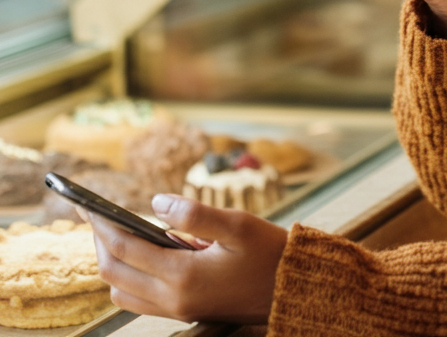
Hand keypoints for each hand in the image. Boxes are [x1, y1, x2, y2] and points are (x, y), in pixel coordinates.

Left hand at [89, 194, 287, 323]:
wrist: (290, 290)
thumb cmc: (268, 253)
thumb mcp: (238, 224)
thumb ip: (196, 213)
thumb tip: (157, 202)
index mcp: (183, 274)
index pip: (125, 248)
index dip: (103, 225)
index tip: (89, 206)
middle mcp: (173, 297)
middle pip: (114, 272)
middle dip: (100, 242)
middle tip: (94, 215)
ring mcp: (176, 309)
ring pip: (121, 290)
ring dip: (111, 262)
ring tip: (115, 232)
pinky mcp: (183, 312)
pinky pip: (138, 299)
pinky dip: (127, 276)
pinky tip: (141, 254)